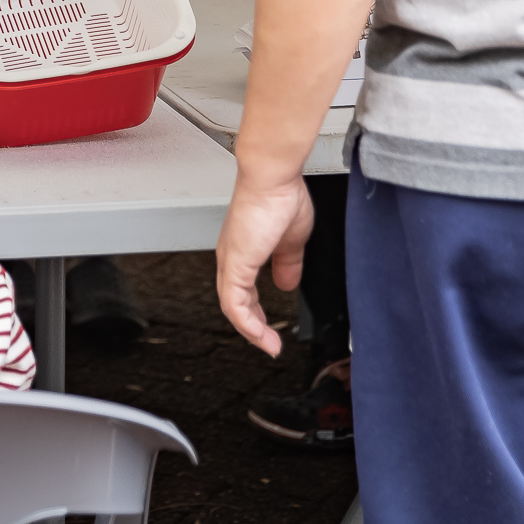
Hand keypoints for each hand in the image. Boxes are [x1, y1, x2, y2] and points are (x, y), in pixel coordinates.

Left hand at [216, 171, 313, 354]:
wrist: (274, 177)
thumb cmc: (281, 196)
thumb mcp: (292, 239)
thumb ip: (288, 263)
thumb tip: (287, 283)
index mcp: (244, 250)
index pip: (244, 290)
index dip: (256, 312)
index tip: (272, 329)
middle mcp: (233, 257)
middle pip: (235, 302)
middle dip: (253, 327)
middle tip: (270, 343)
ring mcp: (232, 261)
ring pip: (232, 307)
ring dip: (251, 330)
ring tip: (269, 346)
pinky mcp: (236, 264)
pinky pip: (235, 304)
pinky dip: (247, 324)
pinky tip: (261, 336)